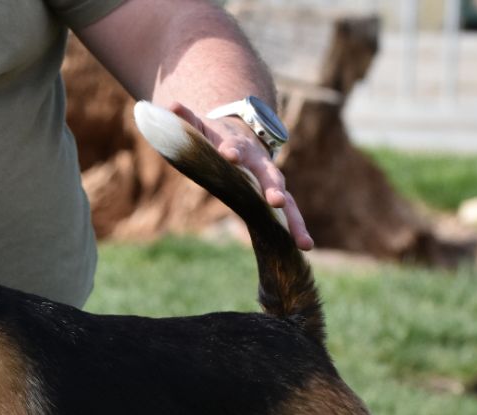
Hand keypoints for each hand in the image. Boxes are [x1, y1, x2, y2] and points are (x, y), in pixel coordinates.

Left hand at [168, 102, 313, 250]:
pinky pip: (288, 216)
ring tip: (303, 242)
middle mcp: (260, 165)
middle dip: (273, 188)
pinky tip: (306, 247)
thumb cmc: (215, 137)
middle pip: (269, 176)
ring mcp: (271, 182)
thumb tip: (170, 106)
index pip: (234, 149)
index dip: (231, 151)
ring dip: (294, 221)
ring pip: (287, 201)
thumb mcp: (199, 128)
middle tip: (276, 201)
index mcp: (238, 147)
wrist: (242, 135)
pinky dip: (296, 230)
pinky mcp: (275, 199)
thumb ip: (185, 120)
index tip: (228, 154)